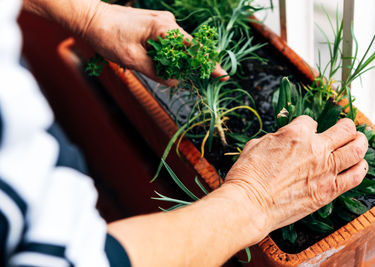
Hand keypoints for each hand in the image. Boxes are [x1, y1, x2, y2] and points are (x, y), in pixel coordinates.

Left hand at [81, 3, 227, 84]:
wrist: (91, 19)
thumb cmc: (108, 36)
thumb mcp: (133, 59)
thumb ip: (157, 72)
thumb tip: (175, 81)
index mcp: (164, 28)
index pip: (194, 48)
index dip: (208, 63)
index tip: (222, 75)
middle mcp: (167, 22)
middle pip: (188, 47)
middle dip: (189, 64)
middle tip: (179, 77)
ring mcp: (162, 22)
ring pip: (178, 45)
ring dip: (174, 60)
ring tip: (154, 67)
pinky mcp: (155, 24)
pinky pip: (169, 41)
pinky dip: (167, 53)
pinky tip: (154, 60)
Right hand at [223, 116, 367, 241]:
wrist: (250, 203)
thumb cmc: (248, 175)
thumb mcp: (256, 145)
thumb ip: (276, 139)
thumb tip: (282, 139)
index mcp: (295, 133)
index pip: (310, 121)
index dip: (308, 125)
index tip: (308, 131)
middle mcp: (315, 148)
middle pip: (344, 130)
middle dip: (346, 126)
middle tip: (346, 129)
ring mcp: (325, 169)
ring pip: (356, 149)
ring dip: (360, 142)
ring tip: (359, 142)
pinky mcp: (329, 190)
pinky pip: (355, 176)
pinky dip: (360, 168)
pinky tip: (359, 166)